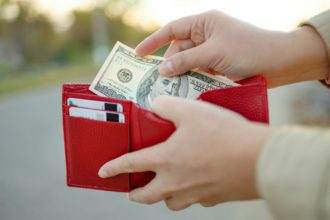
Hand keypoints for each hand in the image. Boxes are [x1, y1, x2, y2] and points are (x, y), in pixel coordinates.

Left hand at [98, 96, 269, 210]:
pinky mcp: (213, 199)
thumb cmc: (222, 134)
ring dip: (163, 196)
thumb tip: (155, 104)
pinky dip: (190, 194)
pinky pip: (195, 200)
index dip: (114, 167)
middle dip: (135, 194)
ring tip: (165, 186)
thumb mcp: (191, 110)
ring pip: (170, 203)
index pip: (131, 165)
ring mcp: (195, 194)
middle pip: (146, 196)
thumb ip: (167, 105)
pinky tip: (196, 183)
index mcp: (166, 160)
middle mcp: (176, 182)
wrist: (257, 159)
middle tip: (131, 192)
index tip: (103, 172)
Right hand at [135, 10, 327, 86]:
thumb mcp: (213, 54)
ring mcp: (211, 51)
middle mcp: (205, 35)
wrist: (278, 63)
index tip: (138, 55)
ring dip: (180, 75)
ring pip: (187, 63)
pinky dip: (191, 80)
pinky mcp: (216, 65)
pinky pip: (197, 72)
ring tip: (170, 89)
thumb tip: (162, 70)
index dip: (153, 41)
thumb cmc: (248, 50)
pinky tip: (185, 90)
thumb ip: (186, 62)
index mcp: (204, 23)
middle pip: (178, 50)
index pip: (172, 29)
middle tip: (158, 82)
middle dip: (169, 64)